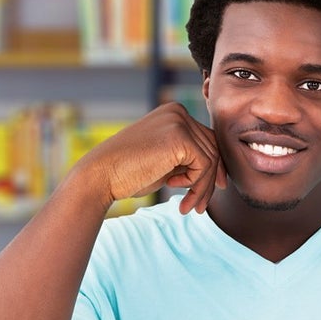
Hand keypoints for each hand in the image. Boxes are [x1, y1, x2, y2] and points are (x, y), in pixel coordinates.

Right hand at [76, 102, 226, 213]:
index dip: (213, 169)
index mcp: (173, 113)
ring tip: (189, 207)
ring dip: (202, 188)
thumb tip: (220, 170)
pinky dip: (195, 183)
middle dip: (209, 182)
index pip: (207, 140)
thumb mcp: (165, 161)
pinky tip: (173, 187)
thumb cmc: (129, 173)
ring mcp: (179, 121)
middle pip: (212, 149)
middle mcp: (178, 111)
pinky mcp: (180, 137)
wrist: (100, 175)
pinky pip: (204, 165)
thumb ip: (188, 158)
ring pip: (211, 159)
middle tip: (200, 207)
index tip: (212, 191)